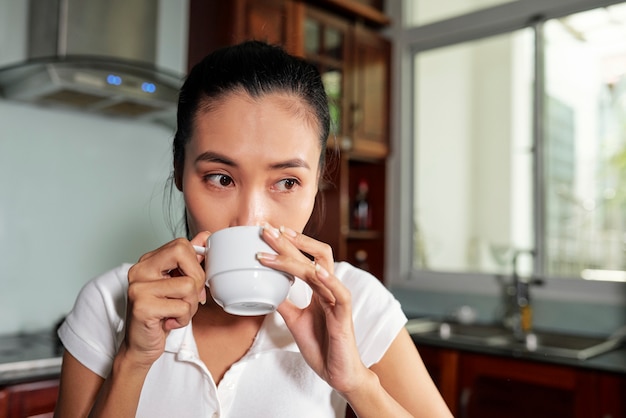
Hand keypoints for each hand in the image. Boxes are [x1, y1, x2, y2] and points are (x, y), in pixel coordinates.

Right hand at [123, 232, 209, 366]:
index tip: (193, 282)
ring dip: (190, 306)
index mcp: (148, 261)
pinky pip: (182, 307)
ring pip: (188, 285)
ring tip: (176, 313)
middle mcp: (139, 270)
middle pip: (184, 255)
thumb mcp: (177, 284)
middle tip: (187, 299)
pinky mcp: (142, 307)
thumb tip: (205, 236)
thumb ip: (189, 259)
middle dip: (196, 280)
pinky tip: (169, 322)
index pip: (182, 245)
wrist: (141, 346)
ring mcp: (138, 288)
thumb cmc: (161, 314)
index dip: (196, 264)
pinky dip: (183, 319)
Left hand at [257, 223, 368, 394]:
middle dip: (290, 241)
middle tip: (268, 229)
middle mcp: (329, 288)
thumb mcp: (295, 321)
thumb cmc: (322, 346)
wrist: (338, 373)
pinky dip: (329, 280)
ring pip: (321, 268)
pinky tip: (316, 270)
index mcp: (319, 289)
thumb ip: (284, 303)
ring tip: (278, 244)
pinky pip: (340, 293)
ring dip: (297, 255)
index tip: (268, 233)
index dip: (288, 245)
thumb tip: (266, 289)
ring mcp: (338, 299)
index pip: (304, 259)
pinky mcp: (345, 314)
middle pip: (313, 255)